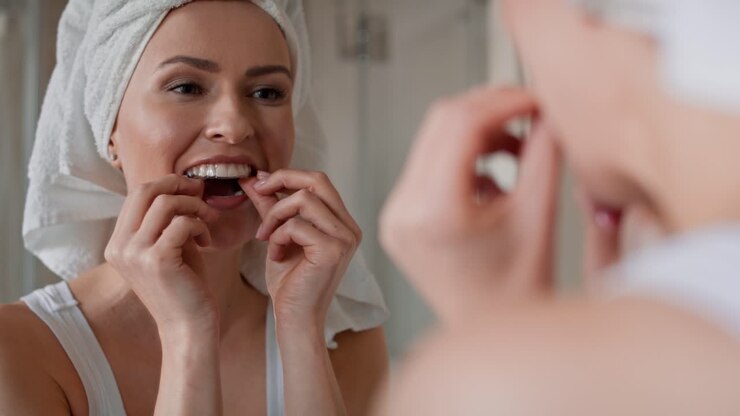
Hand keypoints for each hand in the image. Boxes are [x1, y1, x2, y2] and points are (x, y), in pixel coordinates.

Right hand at [105, 174, 219, 335]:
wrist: (188, 327)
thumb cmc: (184, 286)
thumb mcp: (168, 247)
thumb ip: (167, 220)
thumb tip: (180, 186)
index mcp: (117, 244)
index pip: (136, 195)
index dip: (166, 184)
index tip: (191, 189)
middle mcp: (119, 247)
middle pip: (144, 191)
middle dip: (177, 184)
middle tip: (200, 192)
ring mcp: (135, 254)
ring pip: (165, 203)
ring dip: (194, 206)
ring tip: (206, 223)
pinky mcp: (157, 260)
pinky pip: (182, 223)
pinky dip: (199, 225)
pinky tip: (206, 241)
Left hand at [241, 170, 361, 329]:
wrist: (295, 318)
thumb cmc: (290, 282)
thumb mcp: (278, 236)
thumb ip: (271, 207)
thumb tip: (254, 179)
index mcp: (342, 223)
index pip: (319, 181)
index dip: (288, 176)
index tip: (260, 183)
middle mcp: (349, 228)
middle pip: (318, 180)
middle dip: (282, 179)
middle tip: (257, 190)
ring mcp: (345, 239)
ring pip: (305, 199)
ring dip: (275, 215)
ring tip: (266, 237)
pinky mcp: (333, 251)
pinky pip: (297, 225)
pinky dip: (278, 237)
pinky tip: (275, 256)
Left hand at [379, 87, 560, 323]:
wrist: (493, 338)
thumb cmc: (521, 292)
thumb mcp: (539, 216)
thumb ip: (545, 153)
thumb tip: (549, 108)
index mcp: (434, 212)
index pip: (462, 124)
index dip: (505, 100)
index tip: (538, 97)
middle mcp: (402, 211)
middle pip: (442, 123)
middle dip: (491, 110)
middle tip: (532, 113)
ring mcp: (395, 215)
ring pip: (433, 140)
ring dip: (478, 132)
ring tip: (519, 150)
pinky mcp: (399, 218)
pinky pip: (428, 165)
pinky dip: (463, 157)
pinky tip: (495, 178)